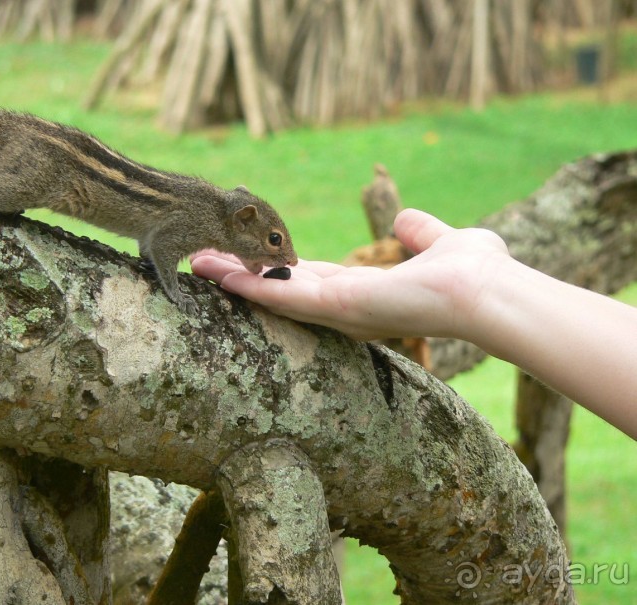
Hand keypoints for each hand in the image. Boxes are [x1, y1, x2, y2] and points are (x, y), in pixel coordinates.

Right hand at [191, 209, 512, 341]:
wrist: (490, 292)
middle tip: (204, 261)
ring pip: (274, 292)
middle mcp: (345, 306)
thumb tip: (408, 219)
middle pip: (282, 287)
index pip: (310, 278)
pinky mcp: (337, 306)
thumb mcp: (442, 242)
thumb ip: (420, 233)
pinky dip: (248, 283)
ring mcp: (339, 310)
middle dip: (243, 275)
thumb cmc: (477, 275)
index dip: (278, 267)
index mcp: (364, 291)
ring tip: (198, 261)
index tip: (248, 256)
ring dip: (235, 278)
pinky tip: (217, 271)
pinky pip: (283, 293)